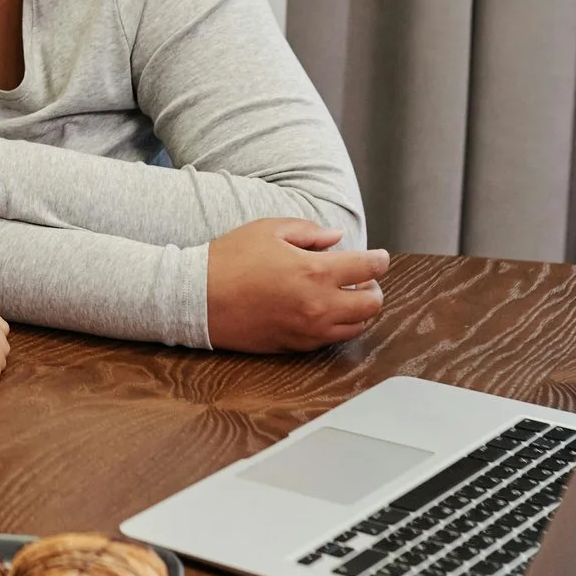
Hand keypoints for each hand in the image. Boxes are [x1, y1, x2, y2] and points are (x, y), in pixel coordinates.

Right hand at [204, 219, 389, 352]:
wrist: (196, 298)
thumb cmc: (229, 260)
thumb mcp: (268, 230)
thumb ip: (309, 231)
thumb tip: (336, 239)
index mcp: (315, 271)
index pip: (369, 268)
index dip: (379, 260)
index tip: (378, 257)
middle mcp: (319, 305)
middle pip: (372, 304)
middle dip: (374, 288)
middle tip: (363, 279)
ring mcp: (308, 330)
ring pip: (356, 327)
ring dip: (358, 310)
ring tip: (344, 295)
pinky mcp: (295, 346)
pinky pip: (331, 339)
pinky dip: (336, 325)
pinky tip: (322, 310)